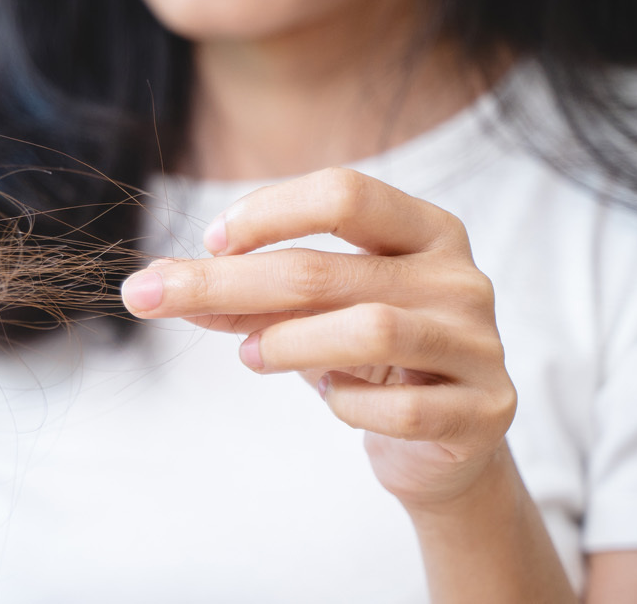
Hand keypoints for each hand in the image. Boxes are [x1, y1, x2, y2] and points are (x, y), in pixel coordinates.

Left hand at [121, 167, 516, 509]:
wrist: (444, 442)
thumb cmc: (368, 358)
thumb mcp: (308, 314)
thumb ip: (246, 295)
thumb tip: (158, 282)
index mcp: (426, 230)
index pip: (344, 193)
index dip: (269, 211)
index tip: (210, 239)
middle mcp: (459, 278)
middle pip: (328, 269)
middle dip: (229, 284)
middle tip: (153, 297)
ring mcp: (478, 344)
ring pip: (370, 331)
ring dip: (288, 343)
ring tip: (251, 355)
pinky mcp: (484, 410)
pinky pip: (401, 408)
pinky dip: (348, 405)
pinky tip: (333, 400)